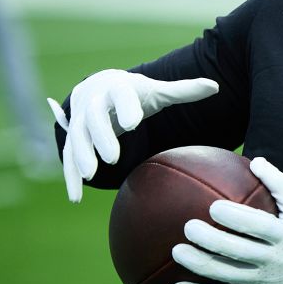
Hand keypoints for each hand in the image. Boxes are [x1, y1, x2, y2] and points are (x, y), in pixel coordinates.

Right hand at [48, 70, 217, 201]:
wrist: (100, 86)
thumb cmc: (135, 93)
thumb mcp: (157, 90)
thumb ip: (183, 90)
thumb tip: (214, 86)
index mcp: (118, 87)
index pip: (121, 95)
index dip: (125, 107)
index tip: (133, 123)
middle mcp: (94, 100)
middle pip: (94, 118)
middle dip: (102, 137)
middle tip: (113, 158)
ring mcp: (79, 119)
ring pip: (77, 137)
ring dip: (81, 156)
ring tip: (92, 175)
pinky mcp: (72, 137)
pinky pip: (68, 157)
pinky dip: (71, 176)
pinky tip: (76, 197)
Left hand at [171, 157, 282, 283]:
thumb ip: (279, 184)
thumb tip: (254, 161)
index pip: (259, 227)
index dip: (236, 218)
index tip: (213, 206)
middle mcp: (274, 261)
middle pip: (238, 252)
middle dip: (211, 240)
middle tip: (189, 226)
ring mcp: (262, 281)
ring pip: (226, 275)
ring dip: (199, 265)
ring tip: (177, 251)